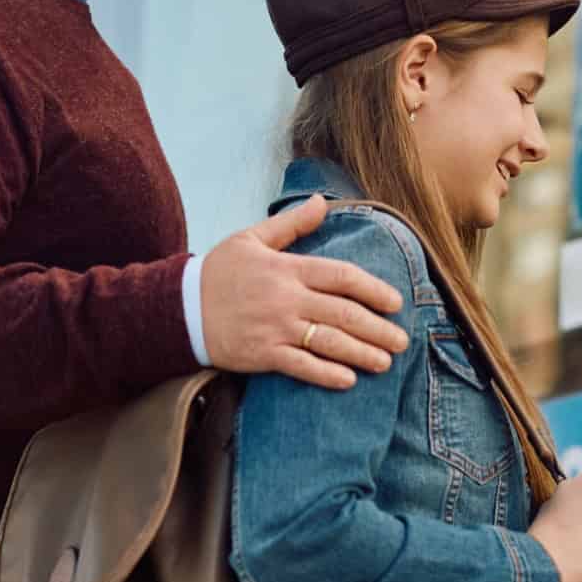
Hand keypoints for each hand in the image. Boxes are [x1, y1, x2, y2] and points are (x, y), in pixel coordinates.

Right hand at [201, 196, 408, 388]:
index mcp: (288, 268)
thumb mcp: (252, 239)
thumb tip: (321, 202)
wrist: (179, 308)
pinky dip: (327, 374)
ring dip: (361, 354)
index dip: (374, 290)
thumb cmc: (219, 272)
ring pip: (329, 342)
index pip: (342, 276)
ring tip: (385, 363)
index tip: (395, 303)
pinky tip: (348, 379)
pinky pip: (301, 367)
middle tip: (402, 342)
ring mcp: (275, 329)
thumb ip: (291, 224)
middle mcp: (286, 299)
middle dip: (378, 329)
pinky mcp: (262, 354)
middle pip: (344, 313)